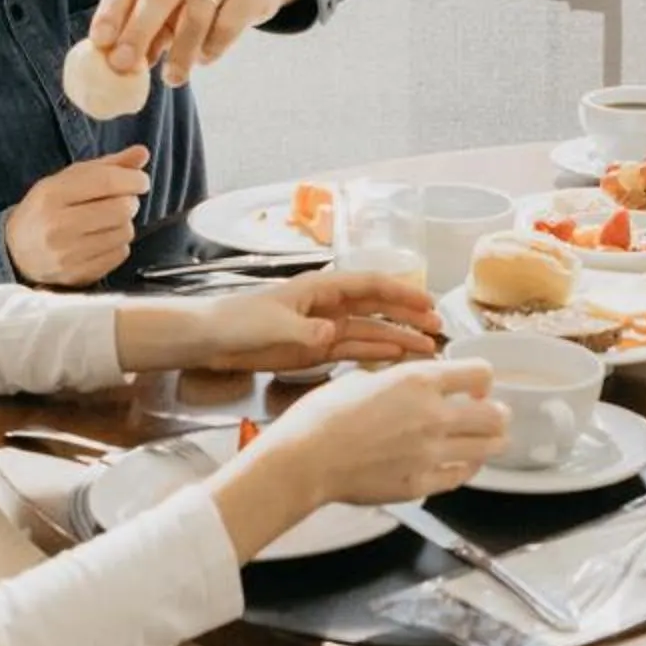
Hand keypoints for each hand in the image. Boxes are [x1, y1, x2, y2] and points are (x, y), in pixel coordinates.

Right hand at [4, 148, 152, 286]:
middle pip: (121, 209)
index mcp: (52, 194)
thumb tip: (142, 153)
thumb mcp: (68, 180)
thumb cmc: (48, 209)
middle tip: (121, 201)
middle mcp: (57, 225)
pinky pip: (120, 254)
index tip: (141, 181)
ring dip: (124, 224)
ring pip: (124, 232)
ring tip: (107, 221)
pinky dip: (118, 244)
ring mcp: (66, 254)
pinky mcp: (76, 274)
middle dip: (129, 201)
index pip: (105, 181)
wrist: (16, 249)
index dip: (133, 179)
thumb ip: (107, 165)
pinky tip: (101, 240)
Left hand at [92, 0, 300, 88]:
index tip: (100, 42)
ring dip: (180, 53)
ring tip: (172, 79)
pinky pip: (226, 27)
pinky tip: (203, 59)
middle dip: (137, 32)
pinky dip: (211, 49)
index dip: (111, 12)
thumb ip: (142, 25)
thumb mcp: (164, 2)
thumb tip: (121, 63)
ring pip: (196, 15)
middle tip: (123, 65)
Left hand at [172, 272, 444, 372]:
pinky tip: (395, 360)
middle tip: (439, 329)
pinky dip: (375, 355)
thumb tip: (333, 332)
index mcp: (319, 289)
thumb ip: (303, 329)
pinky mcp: (313, 350)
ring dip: (397, 338)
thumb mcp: (270, 324)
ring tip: (427, 348)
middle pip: (377, 308)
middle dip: (408, 316)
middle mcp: (327, 305)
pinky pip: (352, 350)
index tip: (428, 304)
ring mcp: (322, 328)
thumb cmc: (235, 321)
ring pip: (369, 331)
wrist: (206, 340)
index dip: (402, 293)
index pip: (370, 286)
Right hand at [249, 361, 509, 508]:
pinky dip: (464, 468)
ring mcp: (431, 454)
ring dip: (488, 442)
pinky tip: (454, 463)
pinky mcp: (421, 484)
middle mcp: (434, 416)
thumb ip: (402, 381)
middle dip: (496, 413)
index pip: (480, 373)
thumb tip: (420, 382)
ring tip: (478, 440)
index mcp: (419, 381)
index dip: (482, 379)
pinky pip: (461, 476)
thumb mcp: (365, 379)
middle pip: (496, 415)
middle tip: (485, 415)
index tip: (475, 386)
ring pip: (489, 448)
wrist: (305, 460)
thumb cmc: (323, 415)